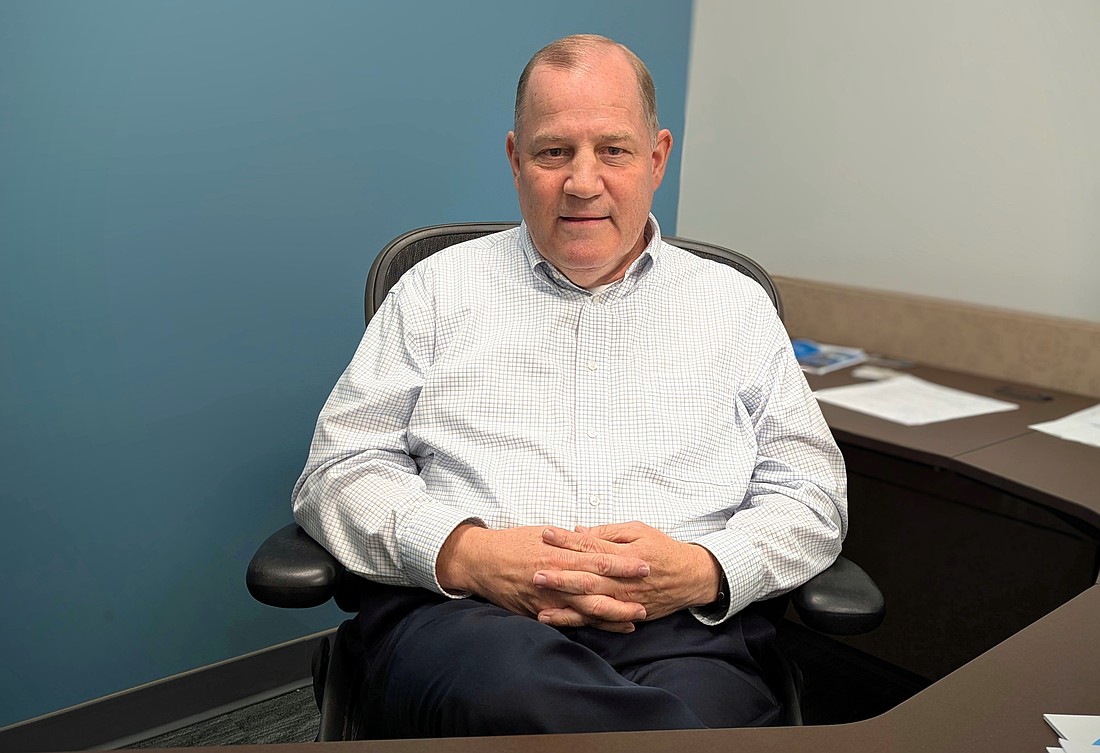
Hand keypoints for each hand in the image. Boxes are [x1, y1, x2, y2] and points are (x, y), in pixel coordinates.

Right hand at [436, 524, 650, 632]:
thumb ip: (569, 541)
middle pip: (599, 584)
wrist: (482, 560)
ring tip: (638, 614)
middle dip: (626, 588)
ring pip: (589, 607)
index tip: (645, 563)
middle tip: (650, 589)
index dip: (624, 562)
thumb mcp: (543, 534)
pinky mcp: (541, 611)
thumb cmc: (513, 543)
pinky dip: (592, 626)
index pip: (599, 557)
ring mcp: (550, 596)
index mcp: (561, 552)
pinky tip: (610, 627)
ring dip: (615, 612)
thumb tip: (590, 538)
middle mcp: (558, 574)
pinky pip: (571, 622)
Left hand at [534, 522, 721, 625]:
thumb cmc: (663, 549)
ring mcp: (624, 600)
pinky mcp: (623, 614)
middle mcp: (624, 579)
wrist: (691, 578)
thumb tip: (579, 530)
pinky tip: (552, 618)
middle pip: (587, 576)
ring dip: (562, 600)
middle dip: (560, 574)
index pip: (592, 545)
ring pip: (589, 602)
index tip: (546, 534)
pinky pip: (595, 620)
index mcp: (627, 554)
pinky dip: (573, 620)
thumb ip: (609, 532)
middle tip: (535, 570)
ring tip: (538, 597)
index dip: (568, 540)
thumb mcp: (640, 531)